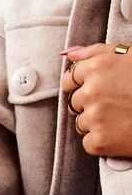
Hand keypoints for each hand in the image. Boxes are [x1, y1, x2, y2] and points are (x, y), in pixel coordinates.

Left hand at [62, 43, 131, 157]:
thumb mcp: (128, 56)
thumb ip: (95, 52)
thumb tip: (68, 53)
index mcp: (97, 68)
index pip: (68, 80)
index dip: (79, 85)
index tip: (94, 90)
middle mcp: (92, 92)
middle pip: (73, 103)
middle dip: (88, 104)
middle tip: (114, 104)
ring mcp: (94, 118)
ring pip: (80, 123)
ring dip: (95, 123)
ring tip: (119, 117)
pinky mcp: (98, 141)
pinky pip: (88, 142)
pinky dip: (100, 140)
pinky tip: (118, 131)